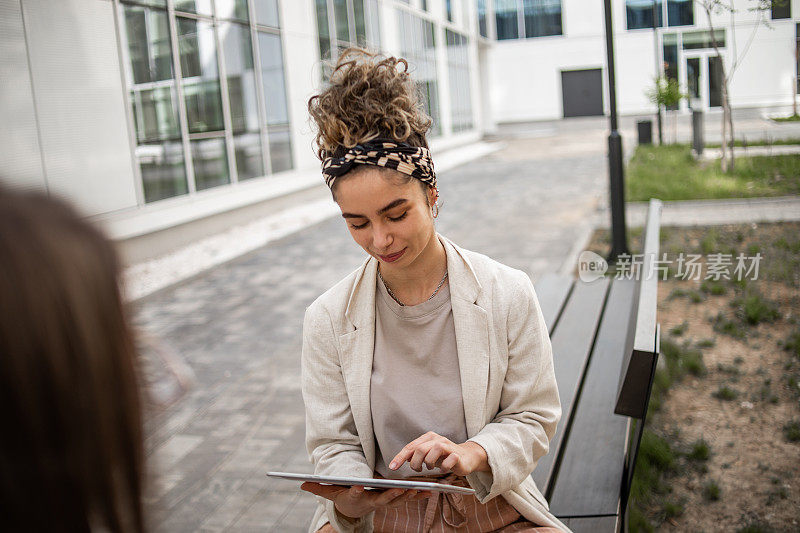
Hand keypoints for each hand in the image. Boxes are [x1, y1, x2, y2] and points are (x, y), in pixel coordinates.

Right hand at [300, 482, 429, 519]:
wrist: (356, 510)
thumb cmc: (344, 497)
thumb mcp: (330, 493)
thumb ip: (318, 488)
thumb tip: (300, 484)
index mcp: (357, 497)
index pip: (355, 493)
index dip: (355, 490)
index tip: (357, 485)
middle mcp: (372, 501)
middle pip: (382, 499)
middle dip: (391, 494)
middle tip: (399, 488)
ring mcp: (385, 502)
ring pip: (397, 500)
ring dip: (409, 495)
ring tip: (419, 488)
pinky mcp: (394, 499)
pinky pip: (407, 497)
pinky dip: (418, 495)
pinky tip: (429, 490)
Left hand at [389, 432, 489, 475]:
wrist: (467, 457)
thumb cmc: (445, 456)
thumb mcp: (428, 455)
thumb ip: (415, 455)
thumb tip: (400, 460)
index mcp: (428, 438)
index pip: (410, 447)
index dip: (400, 457)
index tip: (392, 467)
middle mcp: (437, 439)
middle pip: (420, 450)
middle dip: (415, 463)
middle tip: (418, 470)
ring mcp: (448, 446)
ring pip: (432, 453)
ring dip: (429, 464)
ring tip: (432, 467)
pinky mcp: (457, 454)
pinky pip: (447, 461)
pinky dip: (443, 468)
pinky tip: (444, 469)